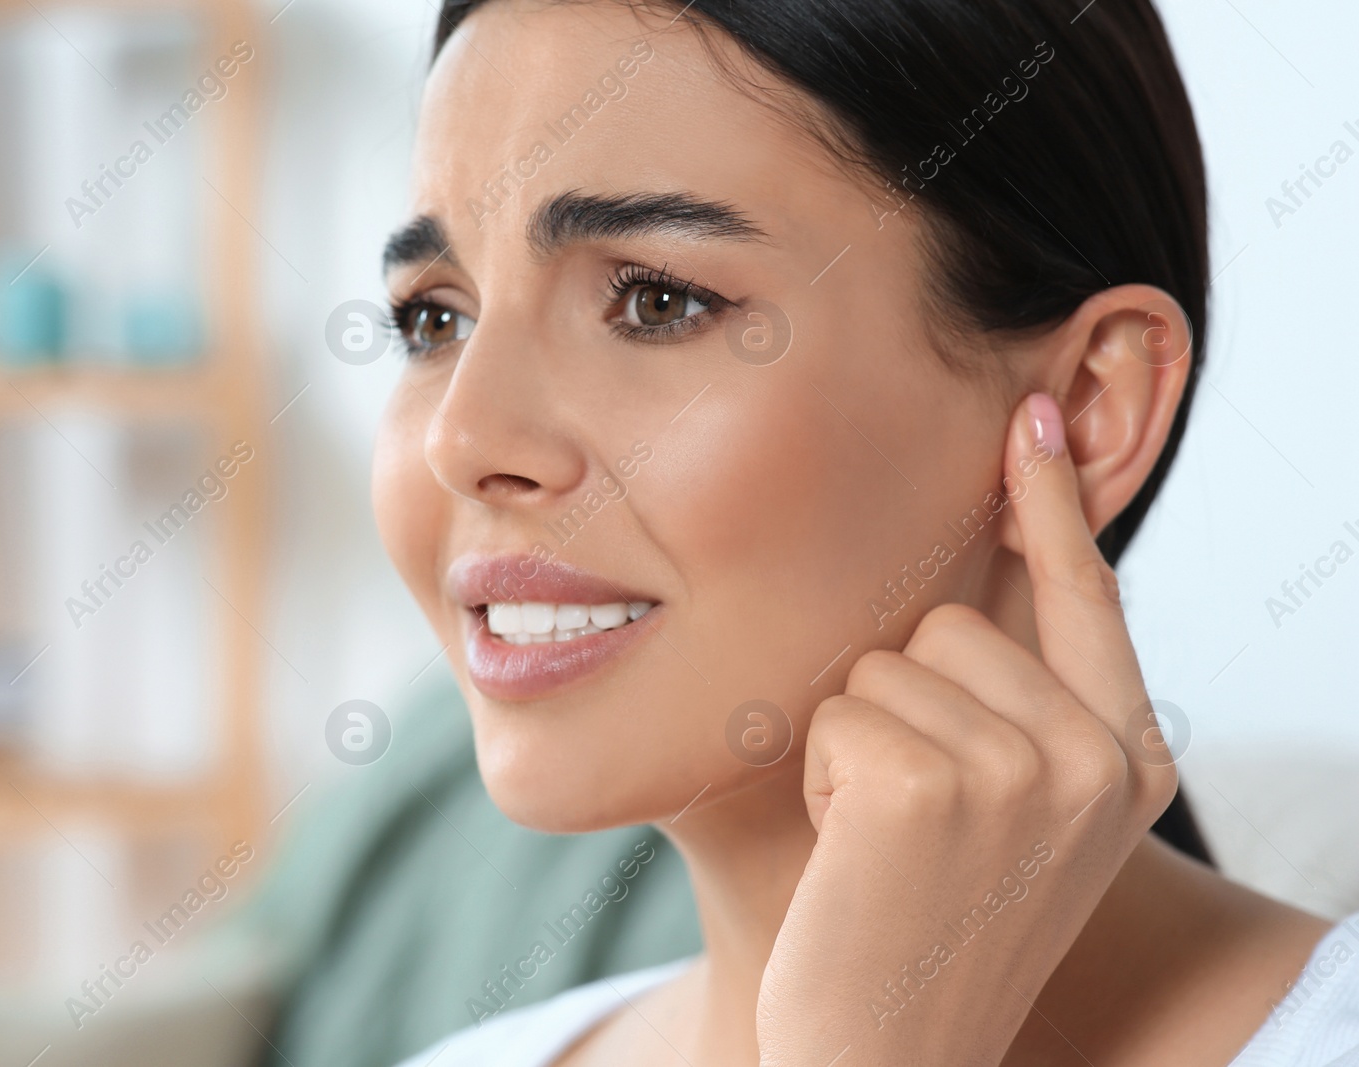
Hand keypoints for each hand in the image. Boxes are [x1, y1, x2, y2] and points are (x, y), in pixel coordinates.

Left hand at [755, 392, 1177, 1066]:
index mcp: (1127, 761)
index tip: (1032, 411)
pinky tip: (850, 848)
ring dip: (858, 740)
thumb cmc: (924, 923)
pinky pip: (837, 708)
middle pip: (949, 622)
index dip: (1050, 502)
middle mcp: (1096, 759)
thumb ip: (1016, 702)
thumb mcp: (1008, 813)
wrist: (886, 1051)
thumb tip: (979, 566)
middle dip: (901, 702)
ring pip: (886, 662)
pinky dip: (822, 769)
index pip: (1085, 596)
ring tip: (882, 838)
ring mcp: (1025, 772)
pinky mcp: (931, 785)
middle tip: (909, 814)